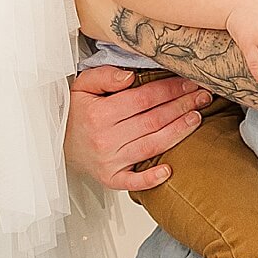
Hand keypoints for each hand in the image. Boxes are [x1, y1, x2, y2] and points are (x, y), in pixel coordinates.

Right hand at [64, 66, 210, 191]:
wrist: (54, 141)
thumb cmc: (73, 111)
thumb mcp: (82, 85)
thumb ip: (104, 76)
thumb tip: (130, 76)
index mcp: (99, 113)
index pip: (143, 98)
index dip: (169, 89)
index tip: (188, 81)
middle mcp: (105, 138)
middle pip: (153, 120)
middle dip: (181, 106)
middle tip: (203, 95)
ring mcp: (109, 161)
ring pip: (151, 146)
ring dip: (178, 132)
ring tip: (198, 117)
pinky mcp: (110, 179)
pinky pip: (133, 181)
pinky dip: (151, 178)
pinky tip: (170, 170)